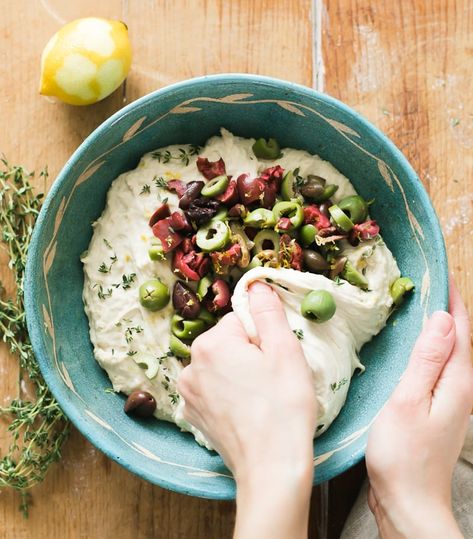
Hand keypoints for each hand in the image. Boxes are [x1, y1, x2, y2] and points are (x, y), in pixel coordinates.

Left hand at [178, 281, 316, 538]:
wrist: (271, 467)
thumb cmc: (283, 407)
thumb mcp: (284, 349)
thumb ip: (267, 310)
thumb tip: (256, 284)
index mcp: (211, 344)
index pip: (240, 320)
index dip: (263, 336)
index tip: (275, 359)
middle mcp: (190, 365)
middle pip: (228, 342)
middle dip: (249, 353)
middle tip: (271, 379)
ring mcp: (189, 393)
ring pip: (221, 366)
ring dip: (239, 374)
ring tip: (260, 398)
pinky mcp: (194, 414)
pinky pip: (213, 389)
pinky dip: (229, 394)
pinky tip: (247, 411)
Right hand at [366, 279, 472, 538]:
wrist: (409, 501)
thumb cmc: (403, 455)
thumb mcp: (408, 401)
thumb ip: (427, 359)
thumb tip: (443, 319)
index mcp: (457, 381)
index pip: (462, 329)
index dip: (454, 299)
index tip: (441, 272)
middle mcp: (461, 387)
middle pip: (460, 338)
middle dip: (448, 307)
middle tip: (426, 282)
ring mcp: (452, 399)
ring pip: (449, 351)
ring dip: (439, 326)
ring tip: (419, 305)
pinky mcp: (439, 408)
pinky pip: (439, 366)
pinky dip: (429, 348)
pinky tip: (413, 346)